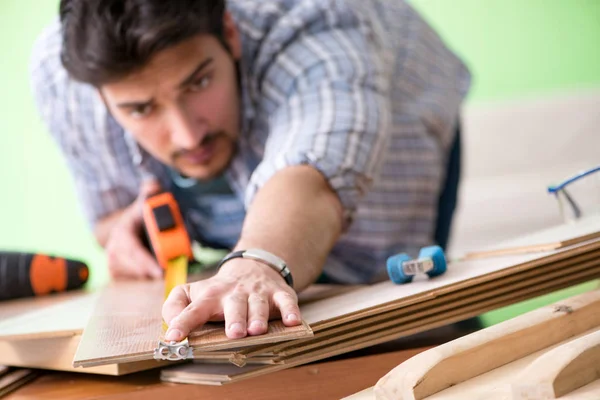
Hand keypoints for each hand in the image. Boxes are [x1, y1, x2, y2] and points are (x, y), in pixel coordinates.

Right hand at [105, 179, 163, 279]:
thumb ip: (150, 193)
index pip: (133, 250)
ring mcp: (111, 262)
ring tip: (162, 274)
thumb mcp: (145, 204)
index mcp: (122, 232)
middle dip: (150, 272)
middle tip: (168, 276)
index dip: (146, 262)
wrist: (126, 229)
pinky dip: (141, 281)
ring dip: (147, 277)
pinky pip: (129, 282)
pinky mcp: (114, 273)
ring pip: (132, 276)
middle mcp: (113, 249)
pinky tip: (151, 276)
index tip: (160, 272)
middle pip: (133, 267)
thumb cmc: (140, 217)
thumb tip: (152, 184)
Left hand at [162, 259, 301, 339]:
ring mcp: (258, 292)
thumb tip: (171, 323)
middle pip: (233, 305)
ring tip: (257, 330)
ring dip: (258, 317)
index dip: (183, 322)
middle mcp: (234, 293)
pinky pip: (286, 301)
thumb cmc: (219, 291)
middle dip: (235, 318)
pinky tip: (293, 321)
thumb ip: (175, 305)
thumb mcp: (193, 293)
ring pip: (258, 304)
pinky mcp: (279, 293)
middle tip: (234, 333)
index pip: (194, 309)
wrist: (252, 266)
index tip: (173, 337)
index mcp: (210, 295)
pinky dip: (290, 310)